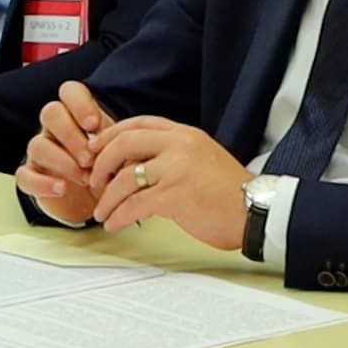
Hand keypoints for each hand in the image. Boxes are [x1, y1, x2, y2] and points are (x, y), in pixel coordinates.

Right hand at [15, 81, 114, 224]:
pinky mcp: (33, 177)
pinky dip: (41, 183)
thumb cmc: (111, 169)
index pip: (69, 91)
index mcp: (77, 114)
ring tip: (85, 178)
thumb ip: (121, 143)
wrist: (99, 204)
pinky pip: (24, 175)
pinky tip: (61, 189)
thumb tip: (125, 144)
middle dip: (71, 134)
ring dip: (62, 161)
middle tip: (91, 158)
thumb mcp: (121, 153)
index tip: (94, 125)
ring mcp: (41, 152)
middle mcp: (56, 129)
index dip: (79, 104)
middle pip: (50, 113)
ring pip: (37, 144)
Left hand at [86, 115, 252, 249]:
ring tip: (102, 211)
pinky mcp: (174, 195)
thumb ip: (171, 154)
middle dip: (101, 164)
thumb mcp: (200, 157)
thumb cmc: (228, 191)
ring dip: (106, 198)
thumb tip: (133, 165)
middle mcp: (179, 145)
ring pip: (124, 178)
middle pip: (124, 143)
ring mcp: (176, 169)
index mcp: (184, 134)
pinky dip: (118, 216)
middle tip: (93, 181)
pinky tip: (115, 223)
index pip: (137, 124)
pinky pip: (134, 204)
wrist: (253, 210)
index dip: (110, 136)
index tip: (96, 150)